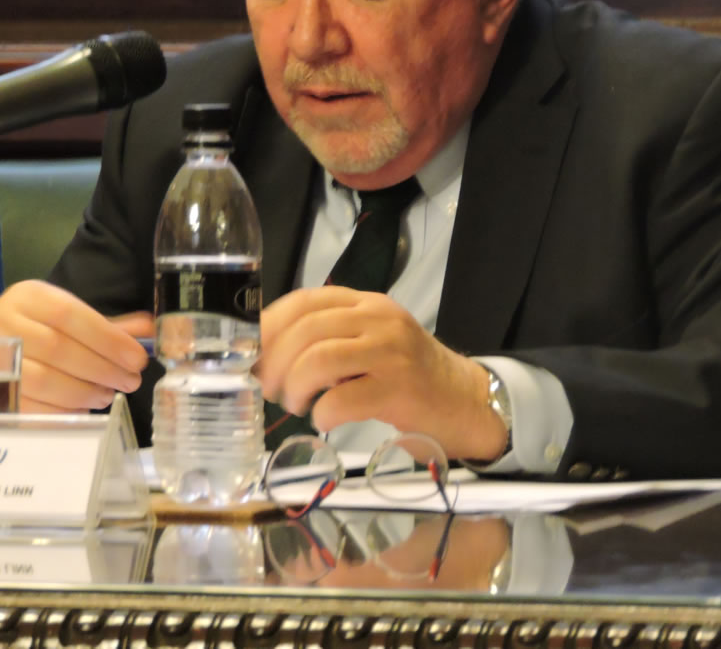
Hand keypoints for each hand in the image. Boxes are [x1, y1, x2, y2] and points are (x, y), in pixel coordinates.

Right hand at [0, 280, 152, 413]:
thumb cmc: (44, 328)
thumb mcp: (72, 317)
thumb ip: (110, 325)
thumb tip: (151, 330)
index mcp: (29, 297)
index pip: (69, 314)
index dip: (108, 338)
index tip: (137, 358)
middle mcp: (5, 324)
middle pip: (58, 348)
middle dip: (102, 368)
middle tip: (130, 381)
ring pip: (43, 380)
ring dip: (84, 391)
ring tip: (108, 395)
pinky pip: (31, 407)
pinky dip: (63, 410)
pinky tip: (84, 409)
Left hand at [258, 286, 506, 460]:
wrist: (468, 400)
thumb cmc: (410, 375)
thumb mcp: (370, 342)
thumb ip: (329, 338)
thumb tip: (267, 357)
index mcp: (365, 303)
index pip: (305, 301)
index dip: (270, 326)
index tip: (253, 353)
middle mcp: (378, 319)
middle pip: (306, 330)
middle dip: (276, 362)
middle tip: (270, 388)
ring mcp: (391, 352)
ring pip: (320, 358)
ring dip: (295, 386)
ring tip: (295, 404)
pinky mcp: (400, 389)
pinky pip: (343, 399)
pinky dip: (322, 413)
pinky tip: (324, 419)